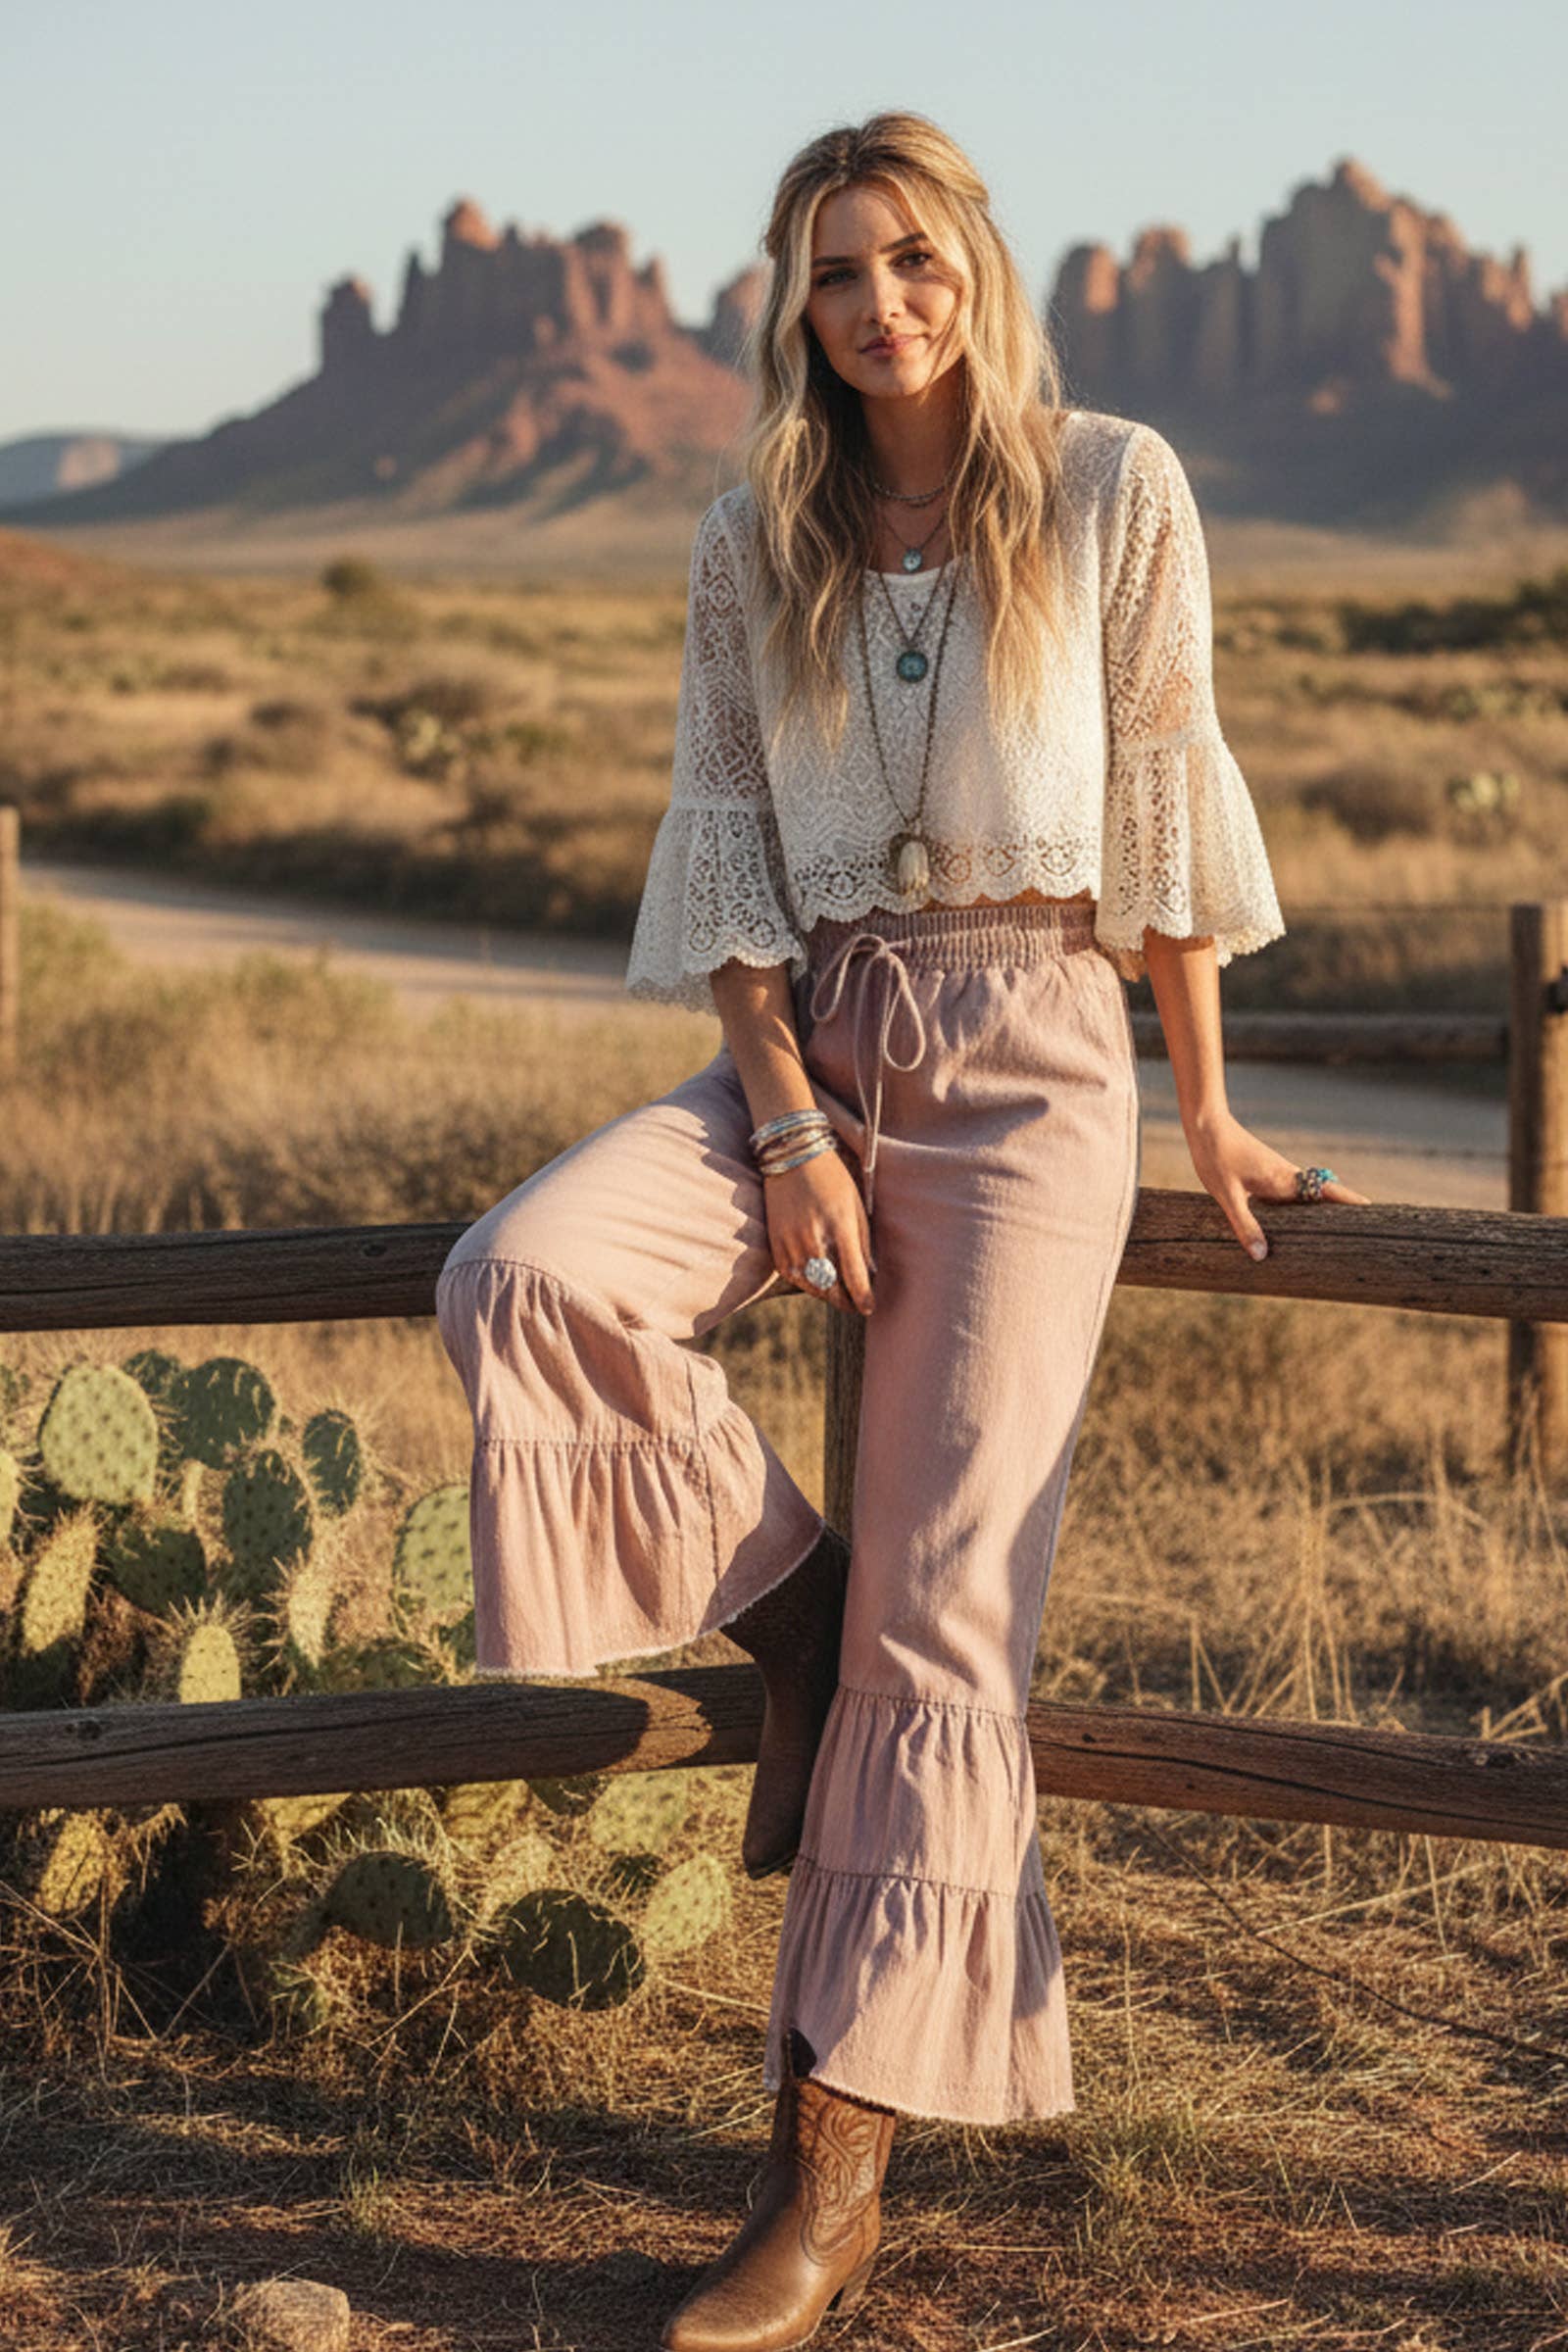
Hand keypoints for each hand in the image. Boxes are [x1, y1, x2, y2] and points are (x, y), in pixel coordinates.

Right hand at [764, 1144, 875, 1314]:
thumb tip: (869, 1274)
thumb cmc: (832, 1178)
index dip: (863, 1297)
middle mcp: (814, 1238)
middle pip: (831, 1287)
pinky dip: (806, 1283)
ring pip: (811, 1286)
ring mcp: (791, 1242)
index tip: (869, 1308)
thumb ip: (862, 1242)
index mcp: (840, 1226)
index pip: (854, 1276)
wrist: (792, 1157)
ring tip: (839, 1295)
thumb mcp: (856, 1206)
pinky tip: (817, 1281)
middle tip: (856, 1304)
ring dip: (827, 1294)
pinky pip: (792, 1276)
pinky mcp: (776, 1244)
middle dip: (846, 1300)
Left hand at [1185, 1106, 1371, 1258]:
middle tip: (1365, 1232)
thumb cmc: (1216, 1156)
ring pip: (1308, 1196)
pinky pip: (1291, 1195)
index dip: (1352, 1202)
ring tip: (1336, 1235)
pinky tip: (1296, 1223)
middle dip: (1344, 1212)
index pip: (1329, 1192)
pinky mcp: (1266, 1175)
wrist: (1207, 1124)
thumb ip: (1244, 1225)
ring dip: (1323, 1211)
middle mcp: (1288, 1177)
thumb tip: (1262, 1256)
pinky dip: (1301, 1209)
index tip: (1376, 1214)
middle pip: (1325, 1196)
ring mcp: (1278, 1175)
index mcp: (1285, 1181)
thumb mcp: (1227, 1195)